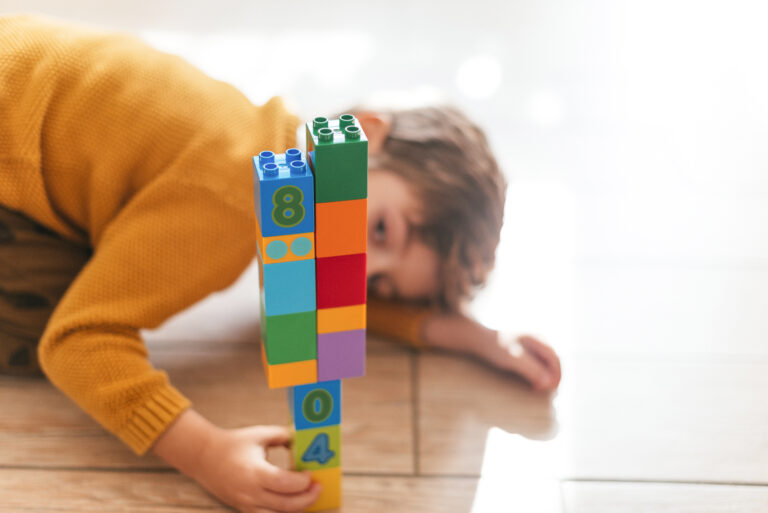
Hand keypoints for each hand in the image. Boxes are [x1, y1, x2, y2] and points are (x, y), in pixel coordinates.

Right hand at [152, 410, 320, 512]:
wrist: (204, 458)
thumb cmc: (233, 444)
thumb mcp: (259, 434)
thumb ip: (283, 436)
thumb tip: (303, 438)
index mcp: (253, 472)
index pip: (284, 483)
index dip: (302, 481)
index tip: (310, 473)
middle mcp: (249, 493)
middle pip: (285, 505)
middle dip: (307, 498)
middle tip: (317, 488)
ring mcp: (246, 504)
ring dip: (297, 508)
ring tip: (307, 496)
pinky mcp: (245, 509)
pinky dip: (283, 511)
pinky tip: (293, 501)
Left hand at [422, 313, 560, 390]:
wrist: (476, 338)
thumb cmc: (494, 347)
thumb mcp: (513, 359)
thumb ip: (531, 369)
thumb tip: (548, 383)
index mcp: (538, 338)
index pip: (556, 360)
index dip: (556, 376)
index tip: (550, 390)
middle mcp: (538, 339)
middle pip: (553, 362)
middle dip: (553, 378)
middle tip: (546, 394)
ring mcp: (531, 344)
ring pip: (546, 363)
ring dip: (546, 377)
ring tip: (539, 390)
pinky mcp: (524, 350)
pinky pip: (537, 363)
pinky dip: (538, 374)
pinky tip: (532, 383)